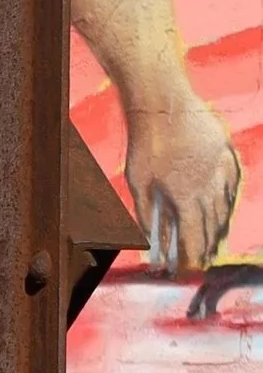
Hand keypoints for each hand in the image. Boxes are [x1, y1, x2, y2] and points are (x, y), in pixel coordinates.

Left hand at [124, 98, 239, 274]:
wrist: (163, 103)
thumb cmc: (145, 142)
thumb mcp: (137, 181)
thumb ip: (146, 212)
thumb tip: (150, 239)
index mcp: (186, 196)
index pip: (193, 235)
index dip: (192, 255)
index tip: (190, 269)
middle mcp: (210, 186)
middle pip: (212, 224)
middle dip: (207, 245)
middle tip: (204, 260)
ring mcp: (222, 168)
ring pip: (226, 205)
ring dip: (220, 226)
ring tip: (216, 240)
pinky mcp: (226, 153)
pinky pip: (233, 182)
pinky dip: (230, 199)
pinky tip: (227, 206)